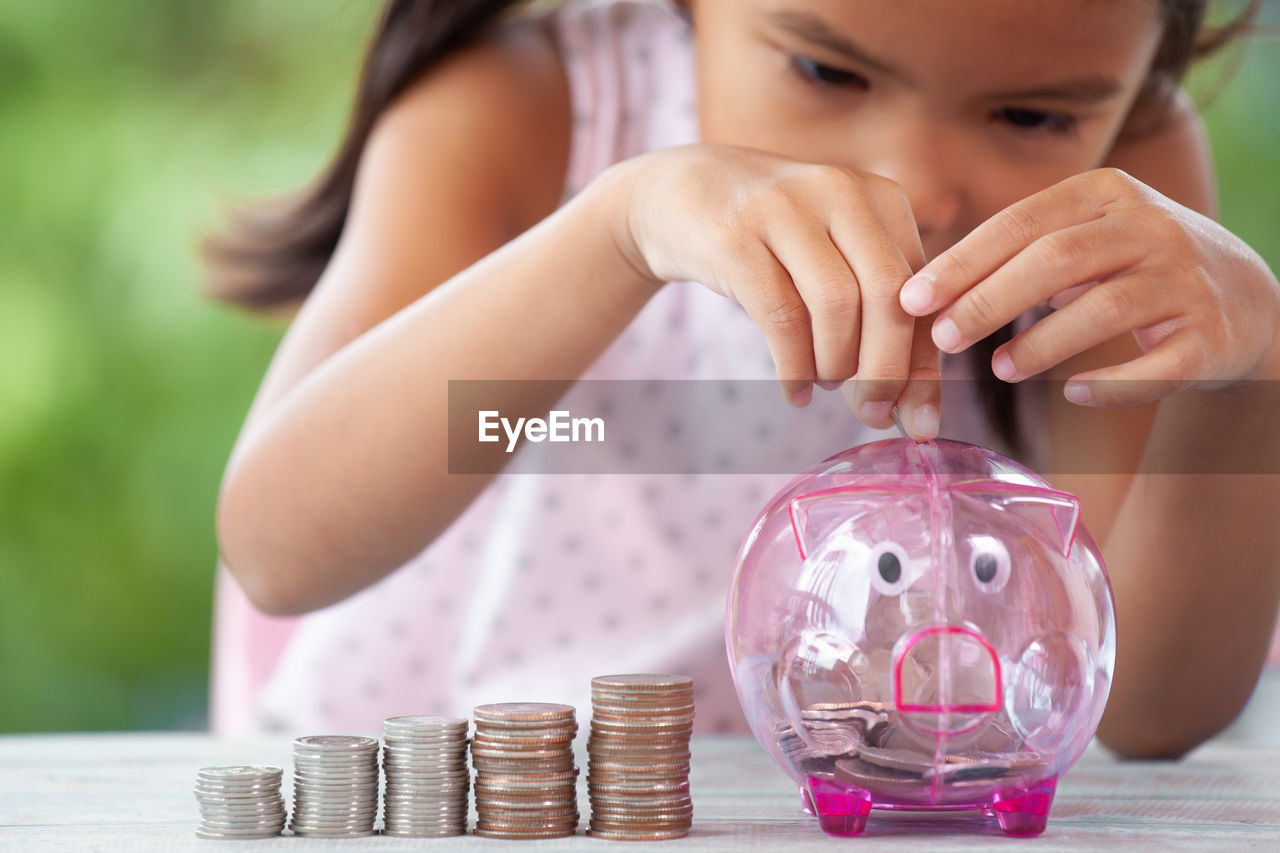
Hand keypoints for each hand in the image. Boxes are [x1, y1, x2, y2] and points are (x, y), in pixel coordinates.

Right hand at [611, 144, 940, 438]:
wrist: (683, 193)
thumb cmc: (773, 241)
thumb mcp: (834, 257)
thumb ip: (877, 315)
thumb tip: (914, 410)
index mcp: (881, 198)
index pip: (922, 290)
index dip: (925, 363)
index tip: (920, 422)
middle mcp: (839, 193)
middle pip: (887, 295)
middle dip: (887, 369)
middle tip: (874, 412)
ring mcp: (784, 210)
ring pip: (837, 305)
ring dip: (836, 365)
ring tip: (824, 384)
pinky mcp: (736, 238)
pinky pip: (781, 316)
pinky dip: (794, 368)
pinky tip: (795, 391)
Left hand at [897, 168, 1279, 405]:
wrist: (1241, 298)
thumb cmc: (1129, 268)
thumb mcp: (1082, 238)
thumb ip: (1015, 254)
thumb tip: (922, 294)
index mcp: (1106, 193)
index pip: (1020, 222)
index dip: (962, 262)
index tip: (910, 300)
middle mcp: (1150, 227)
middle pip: (1055, 260)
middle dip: (987, 301)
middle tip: (940, 339)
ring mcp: (1185, 280)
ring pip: (1102, 310)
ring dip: (1040, 345)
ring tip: (998, 369)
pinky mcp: (1211, 336)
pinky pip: (1156, 365)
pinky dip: (1111, 383)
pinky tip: (1073, 394)